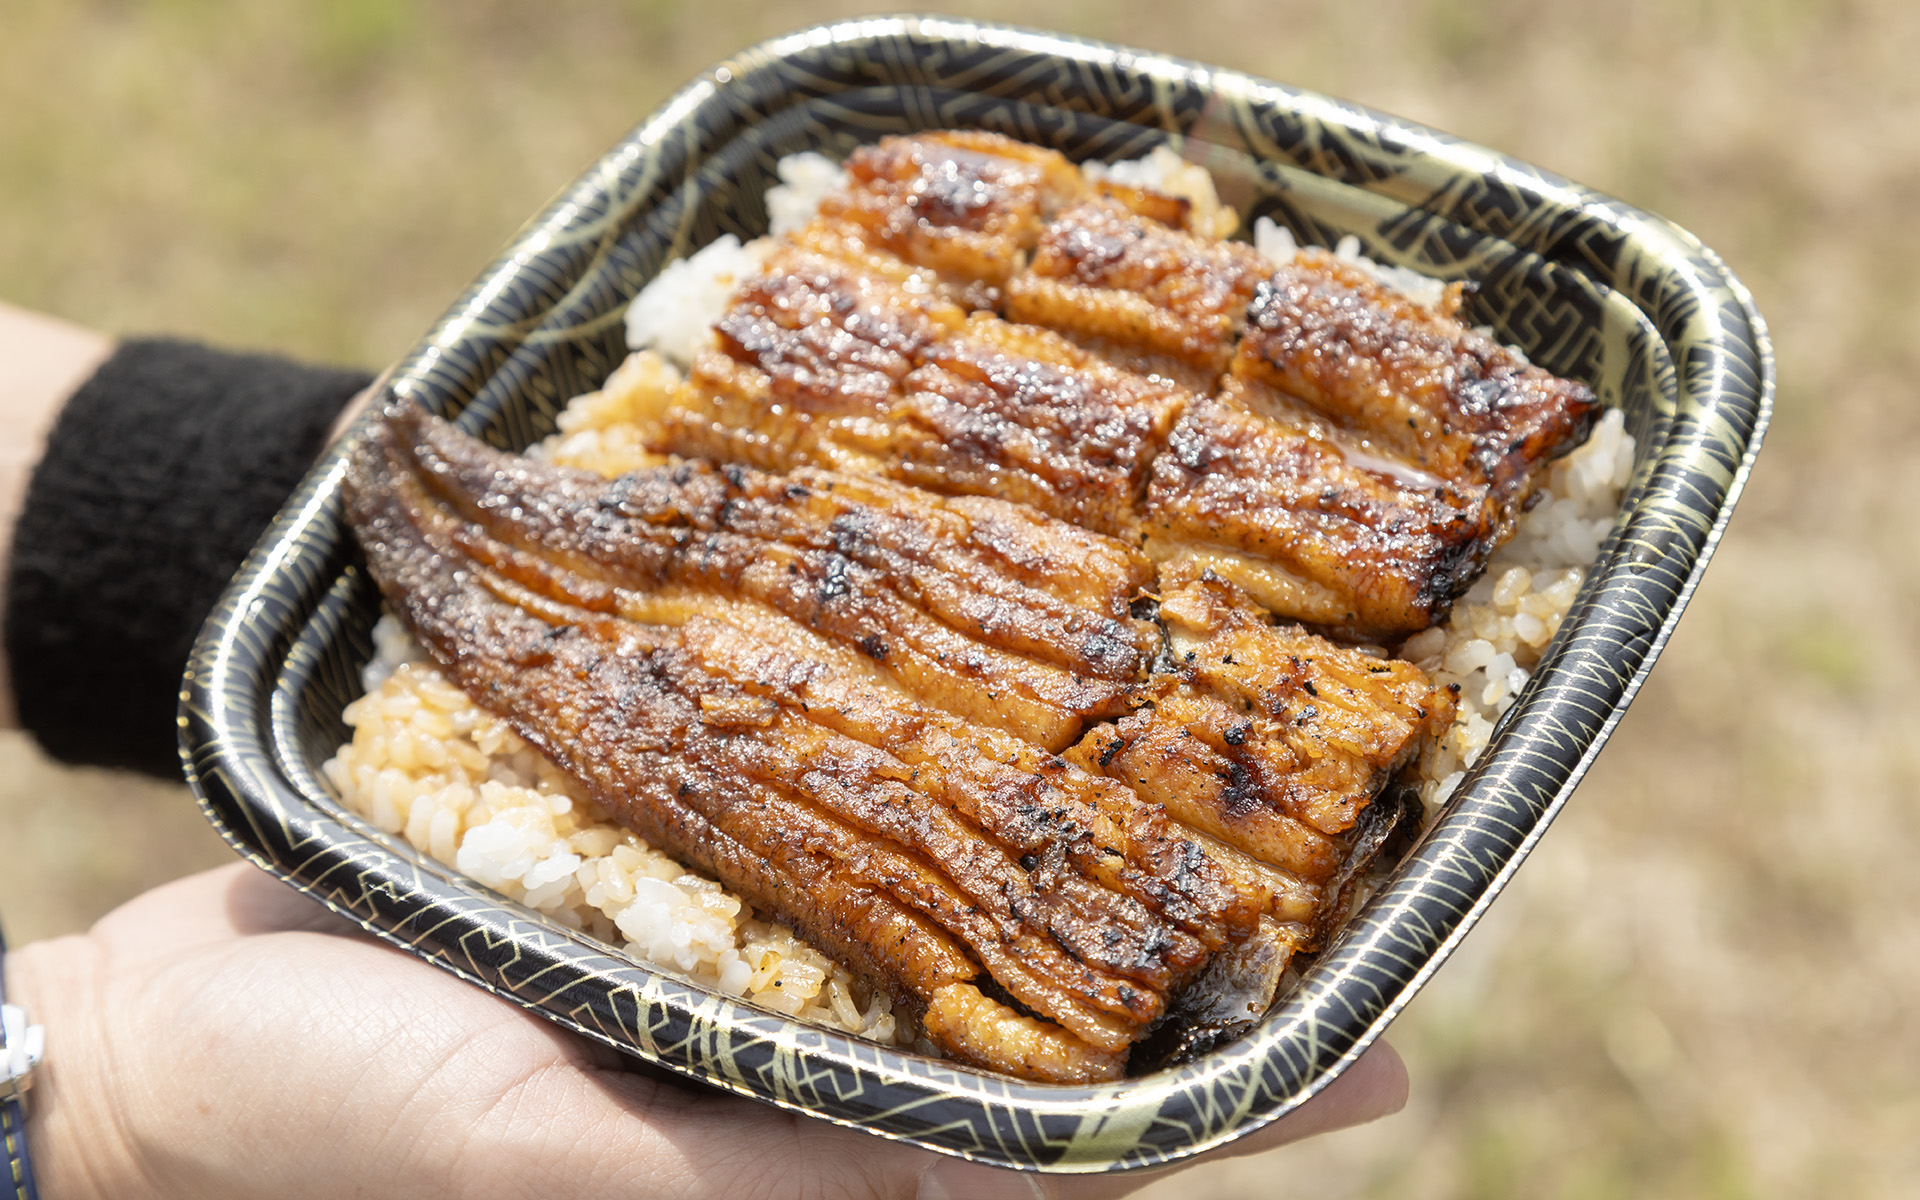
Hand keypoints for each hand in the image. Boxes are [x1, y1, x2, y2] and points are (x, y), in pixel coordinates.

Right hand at [7, 863, 1406, 1199]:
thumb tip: (1016, 1175)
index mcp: (812, 1156)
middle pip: (1035, 1010)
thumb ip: (792, 1170)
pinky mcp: (672, 872)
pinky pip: (828, 813)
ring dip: (1071, 838)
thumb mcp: (565, 1166)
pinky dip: (914, 767)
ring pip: (952, 896)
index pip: (1061, 1144)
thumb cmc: (353, 1126)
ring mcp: (747, 960)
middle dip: (1179, 953)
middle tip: (1347, 870)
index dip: (1223, 1110)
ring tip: (1209, 749)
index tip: (1389, 1055)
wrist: (177, 1026)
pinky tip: (981, 692)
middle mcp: (807, 1062)